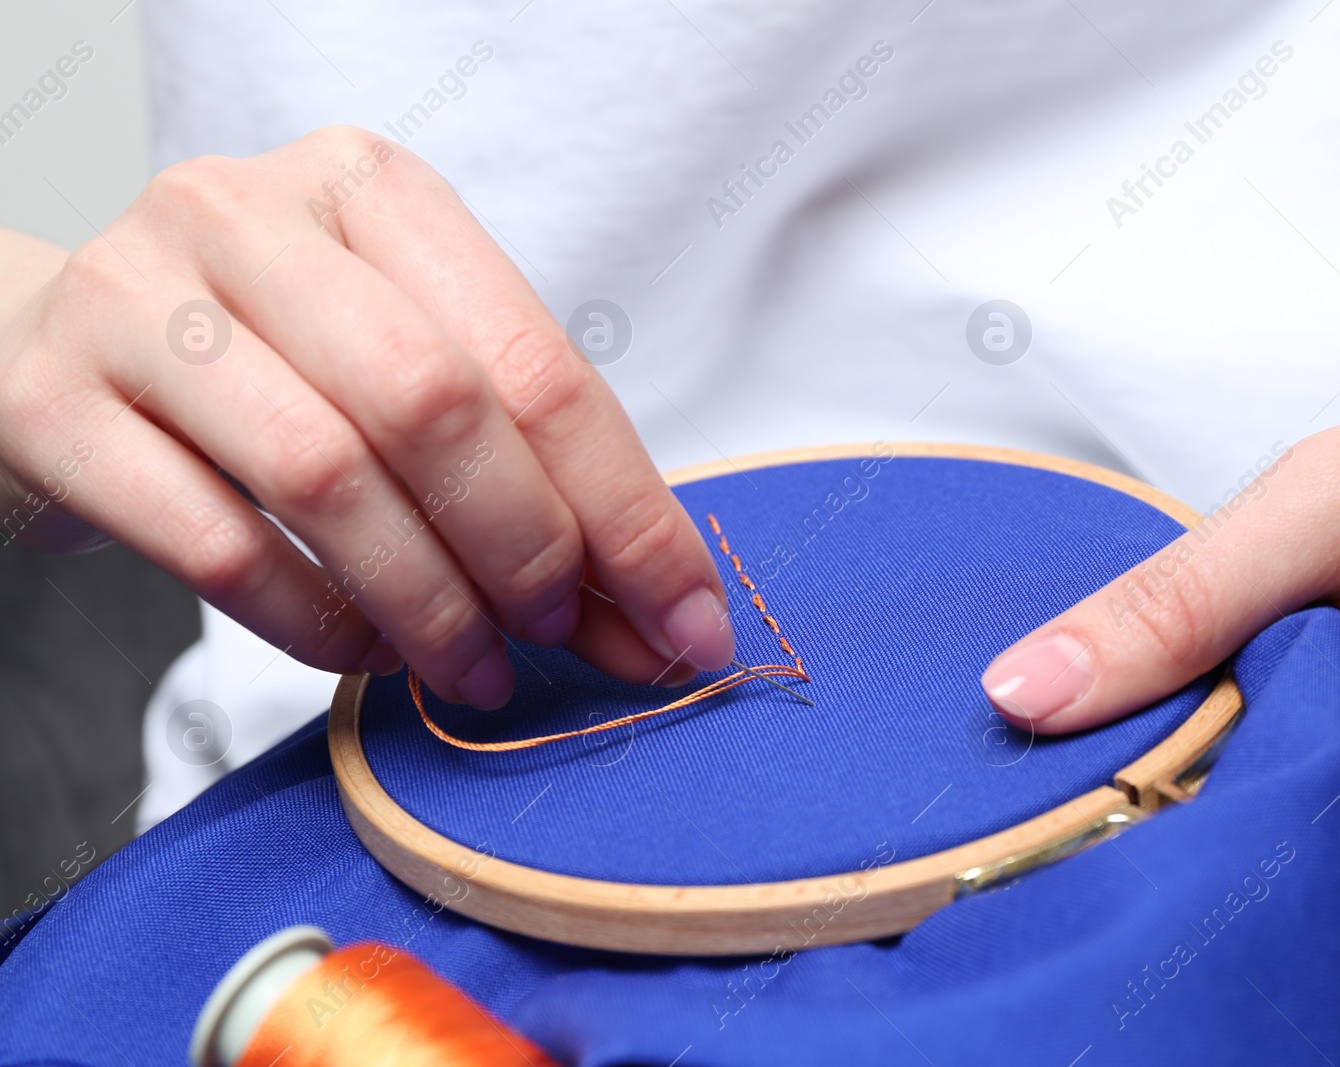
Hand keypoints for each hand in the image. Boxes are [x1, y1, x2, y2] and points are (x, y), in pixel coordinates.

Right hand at [0, 126, 733, 708]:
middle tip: (562, 639)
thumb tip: (653, 609)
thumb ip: (520, 464)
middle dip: (530, 551)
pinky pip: (218, 544)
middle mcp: (251, 218)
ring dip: (430, 602)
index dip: (629, 512)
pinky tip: (366, 652)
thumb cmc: (264, 359)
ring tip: (475, 668)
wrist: (45, 342)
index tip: (685, 623)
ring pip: (327, 475)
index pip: (538, 363)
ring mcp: (138, 301)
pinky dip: (316, 623)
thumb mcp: (398, 359)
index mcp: (373, 192)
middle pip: (436, 407)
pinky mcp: (53, 402)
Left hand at [983, 339, 1339, 937]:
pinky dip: (1306, 776)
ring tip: (1284, 662)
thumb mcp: (1332, 495)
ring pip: (1304, 860)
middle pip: (1265, 866)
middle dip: (1191, 778)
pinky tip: (1319, 697)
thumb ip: (1176, 603)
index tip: (1092, 732)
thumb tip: (1026, 692)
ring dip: (1251, 771)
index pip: (1239, 856)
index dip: (1139, 801)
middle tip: (1203, 664)